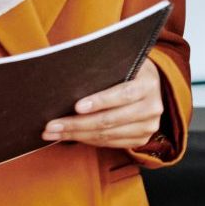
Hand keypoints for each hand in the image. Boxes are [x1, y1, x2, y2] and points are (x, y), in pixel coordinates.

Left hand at [44, 55, 166, 150]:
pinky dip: (88, 140)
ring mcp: (149, 126)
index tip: (76, 106)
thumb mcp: (121, 63)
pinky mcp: (142, 139)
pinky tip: (70, 136)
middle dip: (77, 124)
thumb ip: (103, 69)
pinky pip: (110, 143)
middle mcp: (152, 107)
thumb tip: (67, 77)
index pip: (123, 94)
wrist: (147, 84)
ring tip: (53, 133)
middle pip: (110, 120)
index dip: (100, 101)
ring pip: (107, 135)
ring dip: (77, 135)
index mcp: (149, 83)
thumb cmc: (126, 70)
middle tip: (52, 126)